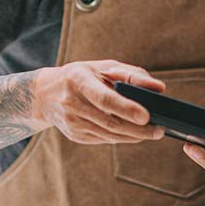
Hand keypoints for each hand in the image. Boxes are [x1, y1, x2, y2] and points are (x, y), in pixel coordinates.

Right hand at [32, 60, 165, 144]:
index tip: (146, 116)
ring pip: (109, 134)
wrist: (45, 94)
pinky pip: (104, 139)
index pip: (104, 98)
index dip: (126, 108)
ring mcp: (72, 122)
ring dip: (133, 136)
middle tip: (159, 130)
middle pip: (110, 122)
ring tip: (153, 132)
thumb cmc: (81, 76)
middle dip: (138, 129)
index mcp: (78, 81)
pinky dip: (122, 137)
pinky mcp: (75, 135)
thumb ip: (131, 74)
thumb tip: (159, 88)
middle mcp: (72, 103)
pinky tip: (134, 133)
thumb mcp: (103, 67)